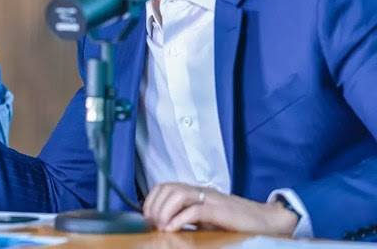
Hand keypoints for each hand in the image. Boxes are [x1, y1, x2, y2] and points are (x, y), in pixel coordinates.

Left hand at [143, 183, 297, 234]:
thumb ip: (189, 218)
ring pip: (178, 194)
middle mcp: (201, 191)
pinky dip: (179, 219)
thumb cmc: (236, 222)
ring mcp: (210, 199)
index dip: (152, 200)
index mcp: (196, 192)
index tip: (148, 218)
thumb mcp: (207, 219)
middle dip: (155, 206)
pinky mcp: (220, 210)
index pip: (165, 186)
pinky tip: (173, 229)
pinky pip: (195, 210)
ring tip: (162, 227)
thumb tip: (166, 226)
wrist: (266, 221)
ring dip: (164, 211)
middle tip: (153, 224)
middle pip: (168, 188)